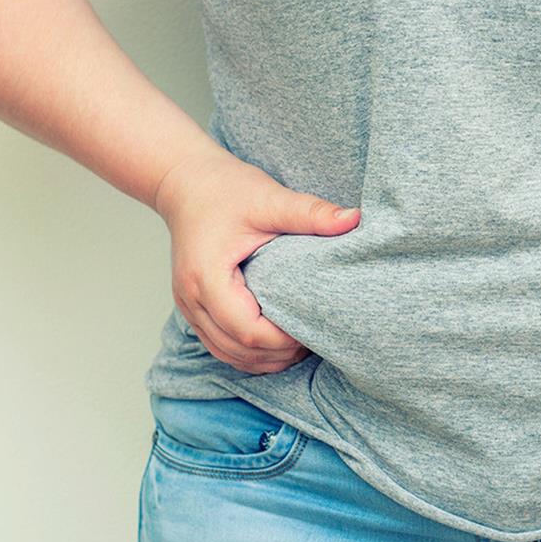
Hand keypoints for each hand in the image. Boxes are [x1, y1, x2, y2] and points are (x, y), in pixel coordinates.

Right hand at [153, 150, 359, 373]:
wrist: (186, 183)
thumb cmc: (224, 189)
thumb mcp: (270, 198)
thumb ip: (310, 213)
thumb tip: (354, 219)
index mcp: (207, 277)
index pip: (247, 330)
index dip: (283, 339)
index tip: (314, 327)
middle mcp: (191, 299)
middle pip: (237, 350)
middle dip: (279, 353)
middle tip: (316, 339)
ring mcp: (188, 307)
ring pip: (227, 354)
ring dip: (264, 359)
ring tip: (301, 344)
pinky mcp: (193, 308)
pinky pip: (220, 345)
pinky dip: (248, 353)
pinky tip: (278, 343)